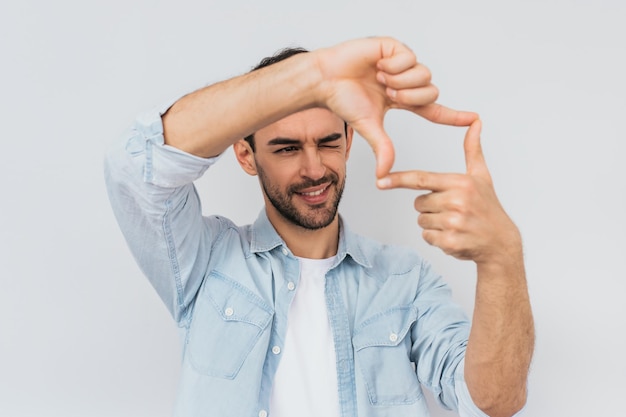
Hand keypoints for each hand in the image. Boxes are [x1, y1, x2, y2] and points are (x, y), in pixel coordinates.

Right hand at [314, 37, 477, 177]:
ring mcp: (402, 64)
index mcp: (402, 100)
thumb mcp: (369, 127)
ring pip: (424, 75)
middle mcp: (406, 82)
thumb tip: (384, 175)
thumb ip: (383, 148)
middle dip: (410, 97)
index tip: (474, 120)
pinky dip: (392, 65)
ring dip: (401, 81)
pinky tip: (377, 64)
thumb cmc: (343, 100)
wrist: (326, 79)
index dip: (453, 116)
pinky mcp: (396, 48)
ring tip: (380, 79)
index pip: (433, 110)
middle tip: (388, 94)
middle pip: (431, 92)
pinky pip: (410, 58)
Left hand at [376, 120, 520, 264]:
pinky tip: (455, 235)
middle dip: (430, 207)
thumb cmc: (488, 207)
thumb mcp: (481, 176)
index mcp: (460, 184)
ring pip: (422, 221)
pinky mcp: (450, 242)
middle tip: (452, 210)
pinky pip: (427, 237)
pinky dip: (437, 238)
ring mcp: (453, 223)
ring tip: (455, 223)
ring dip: (433, 223)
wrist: (500, 242)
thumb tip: (476, 122)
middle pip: (419, 203)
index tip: (380, 181)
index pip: (421, 179)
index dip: (399, 180)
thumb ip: (472, 149)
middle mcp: (456, 202)